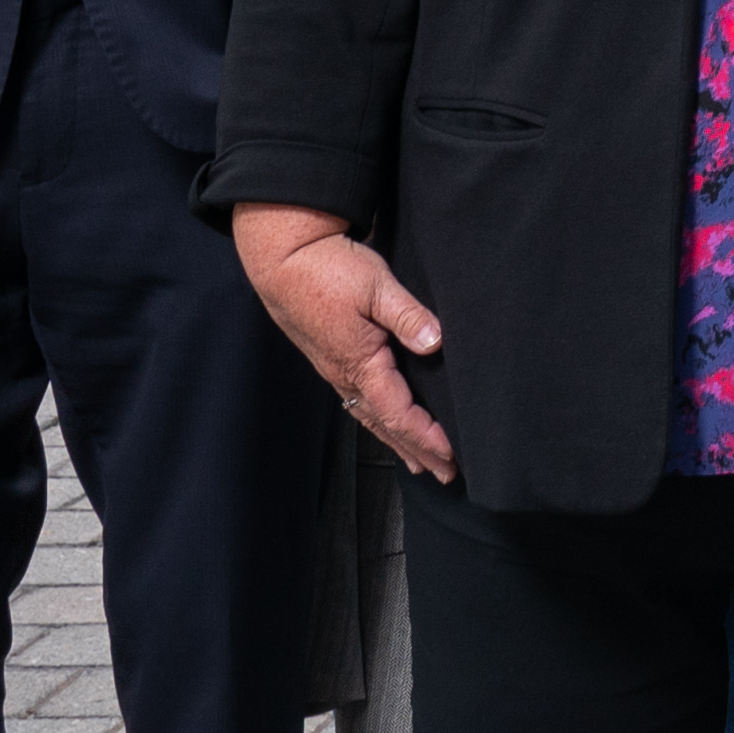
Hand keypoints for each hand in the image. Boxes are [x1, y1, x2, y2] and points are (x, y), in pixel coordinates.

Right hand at [235, 207, 456, 483]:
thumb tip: (435, 342)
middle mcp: (346, 375)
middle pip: (386, 425)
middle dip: (416, 450)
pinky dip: (377, 418)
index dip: (426, 437)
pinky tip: (381, 419)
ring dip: (396, 440)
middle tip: (444, 474)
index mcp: (361, 363)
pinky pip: (357, 400)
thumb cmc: (329, 268)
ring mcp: (335, 369)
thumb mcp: (377, 285)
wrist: (282, 258)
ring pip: (370, 416)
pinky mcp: (330, 356)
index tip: (451, 455)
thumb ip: (407, 315)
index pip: (400, 413)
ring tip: (417, 461)